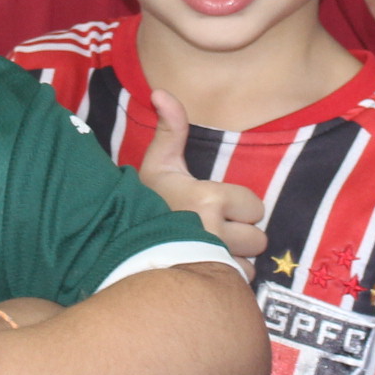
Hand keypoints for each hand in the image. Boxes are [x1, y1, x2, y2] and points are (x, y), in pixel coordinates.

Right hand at [140, 90, 266, 266]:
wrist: (118, 250)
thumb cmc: (143, 206)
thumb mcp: (157, 165)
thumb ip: (171, 128)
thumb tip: (162, 91)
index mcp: (208, 197)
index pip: (254, 205)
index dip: (236, 207)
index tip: (211, 207)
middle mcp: (215, 230)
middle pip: (257, 237)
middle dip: (238, 235)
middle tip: (209, 231)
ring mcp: (213, 261)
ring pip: (248, 262)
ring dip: (233, 259)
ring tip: (206, 251)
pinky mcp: (210, 283)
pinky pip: (237, 282)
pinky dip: (226, 279)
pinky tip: (203, 270)